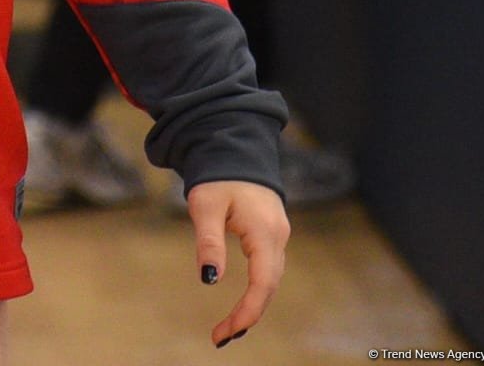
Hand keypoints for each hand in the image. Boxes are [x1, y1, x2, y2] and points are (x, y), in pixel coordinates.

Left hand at [186, 179, 289, 346]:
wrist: (234, 146)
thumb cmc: (218, 174)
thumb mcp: (205, 205)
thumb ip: (208, 241)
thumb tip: (208, 279)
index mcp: (265, 232)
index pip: (263, 283)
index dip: (247, 311)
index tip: (226, 332)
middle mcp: (278, 238)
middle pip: (268, 287)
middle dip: (248, 315)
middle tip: (220, 337)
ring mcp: (278, 236)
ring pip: (270, 280)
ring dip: (253, 305)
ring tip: (228, 329)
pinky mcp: (272, 234)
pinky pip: (268, 270)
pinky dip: (257, 290)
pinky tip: (242, 304)